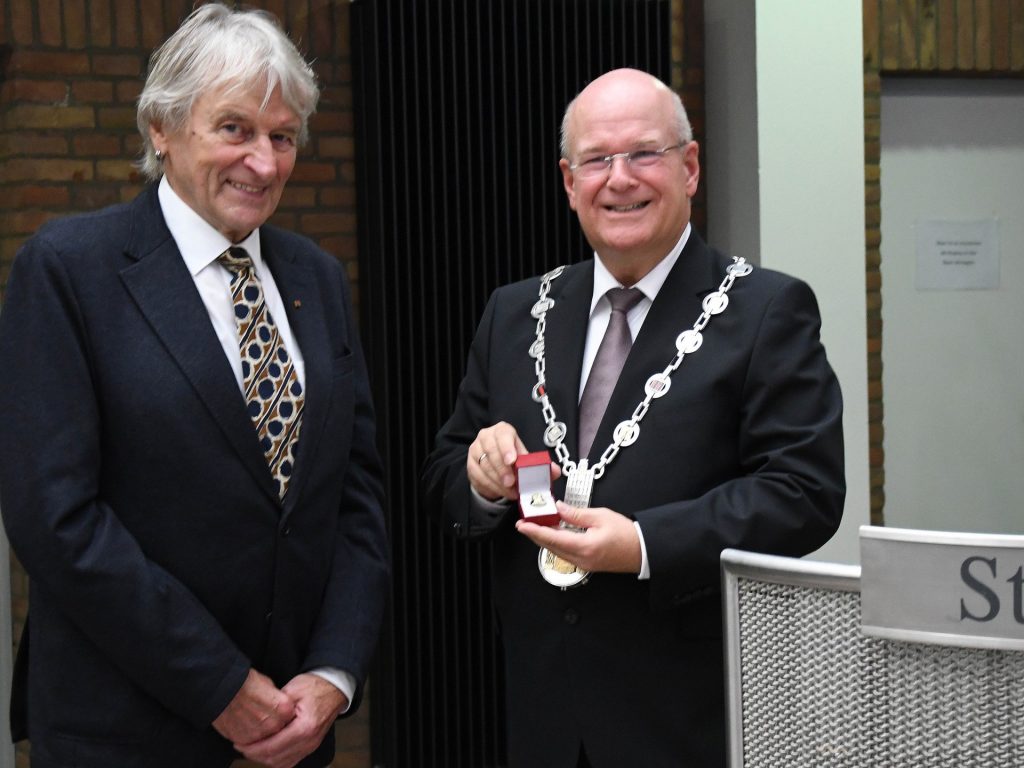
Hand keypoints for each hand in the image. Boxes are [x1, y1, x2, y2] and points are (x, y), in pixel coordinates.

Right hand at [212, 668, 295, 746]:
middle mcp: (273, 724)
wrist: (224, 687)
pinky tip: (243, 724)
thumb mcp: (270, 685)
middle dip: (273, 724)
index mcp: (284, 709)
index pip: (291, 718)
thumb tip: (279, 706)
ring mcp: (258, 734)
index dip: (283, 714)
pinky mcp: (244, 740)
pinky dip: (248, 736)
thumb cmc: (246, 682)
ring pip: (264, 738)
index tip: (277, 711)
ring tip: (251, 719)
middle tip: (262, 715)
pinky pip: (250, 742)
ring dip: (260, 732)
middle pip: (279, 730)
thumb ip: (278, 700)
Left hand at [234, 673, 348, 767]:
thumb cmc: (314, 686)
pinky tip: (267, 751)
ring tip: (252, 749)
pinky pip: (291, 762)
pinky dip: (276, 760)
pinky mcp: (311, 746)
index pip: (273, 747)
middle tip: (241, 747)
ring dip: (265, 759)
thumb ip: (275, 708)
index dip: (253, 748)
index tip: (239, 743)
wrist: (334, 688)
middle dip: (255, 755)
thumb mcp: (292, 690)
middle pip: (276, 759)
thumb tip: (256, 721)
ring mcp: (311, 746)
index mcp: (305, 727)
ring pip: (282, 764)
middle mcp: (309, 741)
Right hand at [469, 422, 560, 501]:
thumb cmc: (516, 459)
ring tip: (511, 492)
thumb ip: (542, 465)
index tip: (512, 461)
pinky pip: (478, 476)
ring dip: (498, 481)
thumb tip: (555, 471)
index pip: (503, 435)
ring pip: (484, 466)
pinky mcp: (470, 464)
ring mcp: (476, 450)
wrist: (498, 467)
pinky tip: (501, 492)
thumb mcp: (528, 460)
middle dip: (503, 469)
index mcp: (503, 431)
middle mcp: (486, 436)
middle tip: (512, 483)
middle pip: (492, 451)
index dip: (507, 447)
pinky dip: (490, 486)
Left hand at [515, 501, 641, 573]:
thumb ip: (577, 514)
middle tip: (524, 524)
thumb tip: (559, 509)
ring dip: (545, 539)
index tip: (522, 524)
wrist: (643, 550)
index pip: (552, 538)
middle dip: (535, 535)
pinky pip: (566, 554)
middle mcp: (581, 559)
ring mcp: (584, 564)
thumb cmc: (627, 534)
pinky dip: (556, 543)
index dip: (535, 531)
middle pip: (551, 547)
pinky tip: (553, 534)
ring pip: (557, 551)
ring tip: (535, 527)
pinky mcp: (587, 564)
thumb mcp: (601, 516)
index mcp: (584, 546)